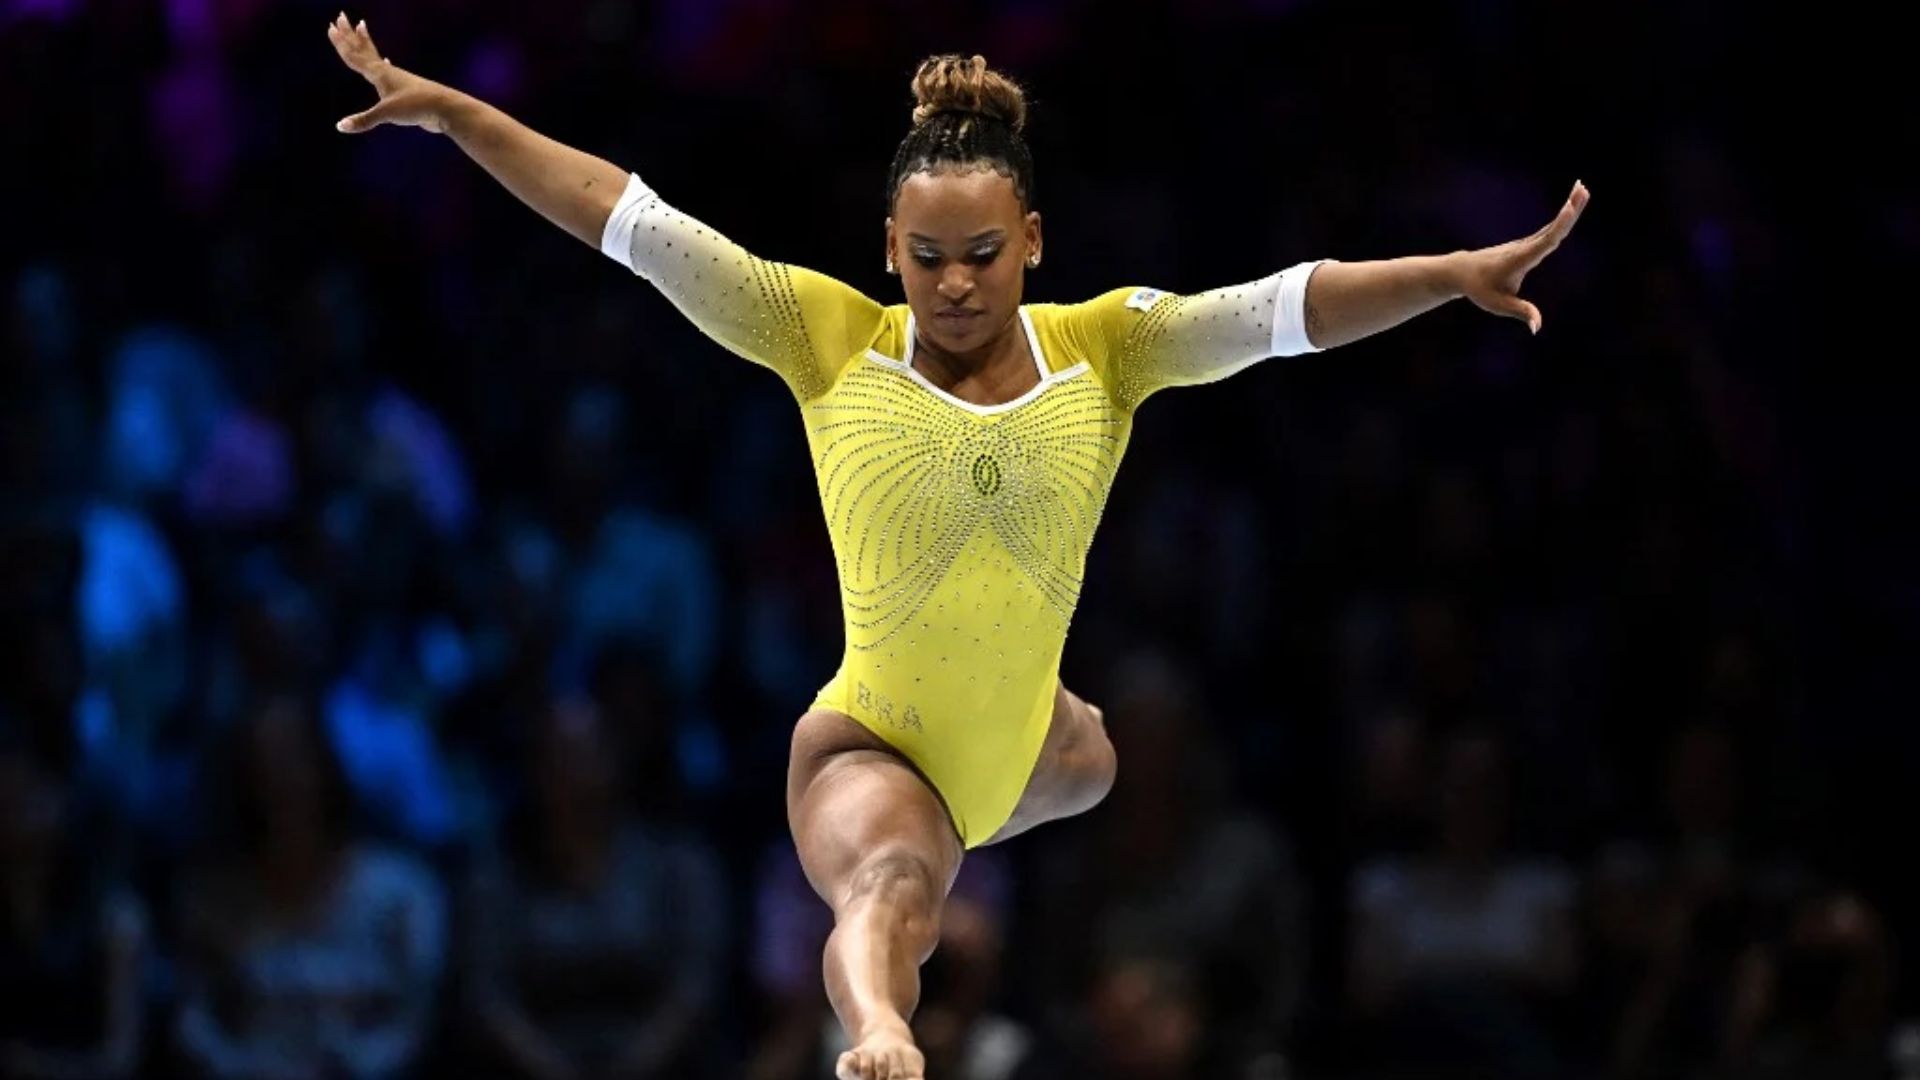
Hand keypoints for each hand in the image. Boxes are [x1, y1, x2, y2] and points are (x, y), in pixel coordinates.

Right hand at [326, 12, 454, 133]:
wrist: (445, 109)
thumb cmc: (416, 107)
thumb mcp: (387, 114)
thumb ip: (364, 120)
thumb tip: (340, 126)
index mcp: (379, 74)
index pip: (355, 55)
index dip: (341, 43)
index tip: (331, 26)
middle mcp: (386, 72)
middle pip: (363, 49)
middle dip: (350, 34)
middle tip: (341, 16)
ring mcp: (396, 79)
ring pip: (375, 57)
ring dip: (365, 43)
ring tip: (361, 27)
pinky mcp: (405, 89)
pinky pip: (389, 71)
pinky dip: (383, 64)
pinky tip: (386, 62)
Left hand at [1452, 180, 1589, 333]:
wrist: (1462, 272)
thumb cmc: (1480, 289)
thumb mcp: (1498, 305)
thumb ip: (1520, 312)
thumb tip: (1537, 328)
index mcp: (1521, 259)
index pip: (1545, 241)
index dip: (1559, 225)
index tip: (1569, 207)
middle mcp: (1524, 247)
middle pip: (1552, 227)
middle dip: (1569, 209)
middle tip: (1583, 188)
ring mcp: (1526, 244)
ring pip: (1551, 225)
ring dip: (1568, 207)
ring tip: (1582, 188)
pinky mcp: (1527, 245)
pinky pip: (1548, 229)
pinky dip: (1561, 218)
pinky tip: (1571, 207)